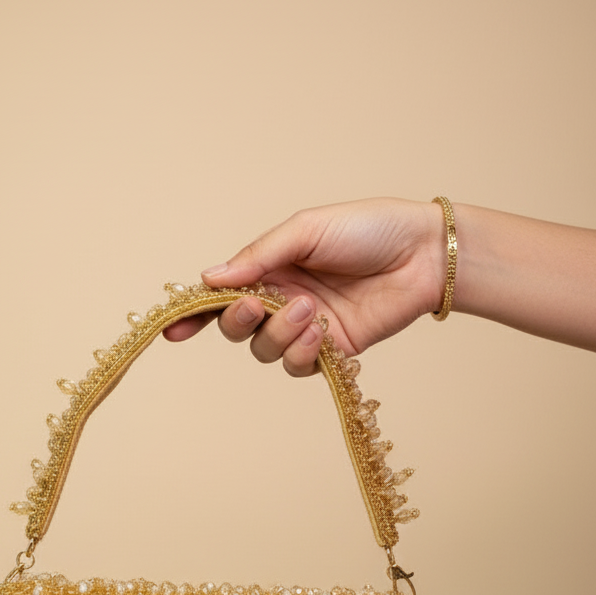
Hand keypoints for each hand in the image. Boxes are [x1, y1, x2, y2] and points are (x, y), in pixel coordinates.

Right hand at [162, 198, 446, 370]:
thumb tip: (211, 277)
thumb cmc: (368, 228)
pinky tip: (322, 332)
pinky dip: (303, 352)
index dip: (194, 314)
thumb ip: (259, 254)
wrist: (422, 253)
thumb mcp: (307, 229)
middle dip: (238, 322)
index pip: (222, 296)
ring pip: (266, 351)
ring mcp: (306, 328)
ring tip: (311, 310)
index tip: (173, 329)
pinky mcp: (333, 352)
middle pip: (237, 329)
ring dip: (281, 333)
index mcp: (270, 267)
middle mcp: (282, 300)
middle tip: (257, 306)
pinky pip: (299, 366)